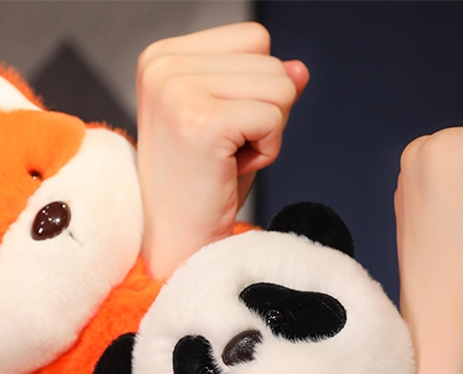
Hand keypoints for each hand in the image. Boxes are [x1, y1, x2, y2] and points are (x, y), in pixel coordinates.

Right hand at [136, 22, 308, 278]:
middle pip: (270, 60)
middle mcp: (162, 66)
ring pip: (280, 86)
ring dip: (267, 134)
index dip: (255, 91)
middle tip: (223, 155)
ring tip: (225, 163)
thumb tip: (300, 68)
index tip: (218, 133)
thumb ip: (264, 88)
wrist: (178, 246)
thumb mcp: (236, 126)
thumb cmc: (203, 190)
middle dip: (264, 114)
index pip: (253, 38)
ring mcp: (176, 91)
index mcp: (162, 57)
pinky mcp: (200, 122)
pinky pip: (274, 118)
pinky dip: (267, 151)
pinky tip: (230, 172)